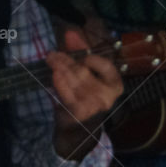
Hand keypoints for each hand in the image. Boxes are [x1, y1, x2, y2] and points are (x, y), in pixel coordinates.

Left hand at [47, 27, 123, 158]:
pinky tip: (54, 75)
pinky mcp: (79, 113)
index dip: (93, 59)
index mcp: (114, 86)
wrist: (79, 133)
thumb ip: (82, 53)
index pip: (106, 66)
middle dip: (66, 60)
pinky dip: (59, 82)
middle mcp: (106, 97)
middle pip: (84, 71)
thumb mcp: (88, 76)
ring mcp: (93, 106)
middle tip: (53, 54)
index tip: (82, 57)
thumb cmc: (85, 100)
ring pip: (73, 80)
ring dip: (59, 67)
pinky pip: (66, 92)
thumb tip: (71, 33)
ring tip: (51, 60)